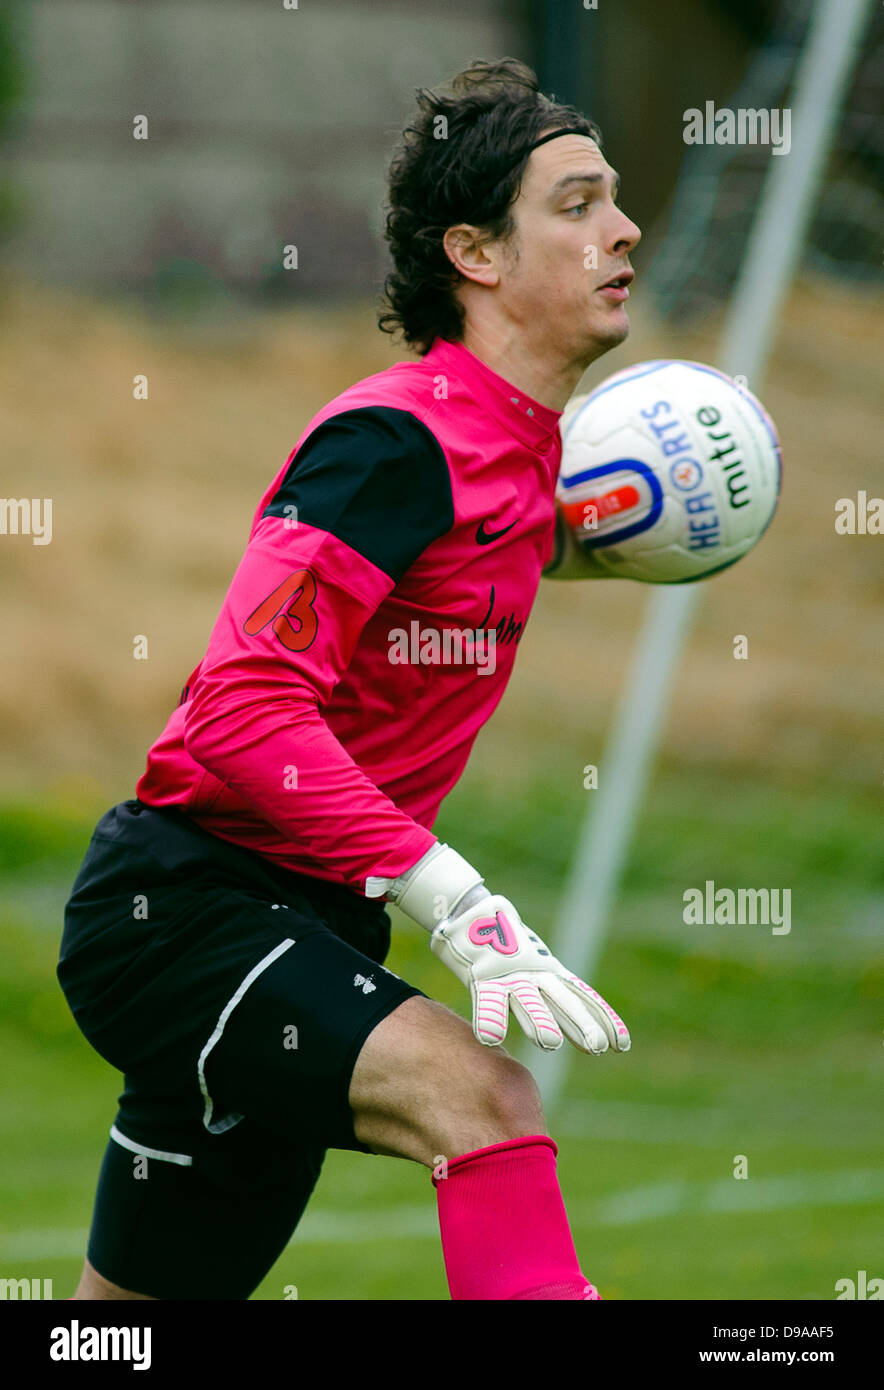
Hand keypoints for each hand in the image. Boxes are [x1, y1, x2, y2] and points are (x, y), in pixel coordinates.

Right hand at [431, 892, 630, 1053]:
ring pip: (527, 1000)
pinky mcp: (481, 976)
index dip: (604, 1019)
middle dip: (581, 1024)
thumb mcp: (532, 972)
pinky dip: (490, 1017)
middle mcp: (537, 975)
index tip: (622, 1045)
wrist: (471, 914)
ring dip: (539, 1020)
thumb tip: (557, 1032)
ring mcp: (510, 975)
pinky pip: (486, 999)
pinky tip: (492, 1038)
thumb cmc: (504, 950)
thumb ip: (543, 1002)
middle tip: (597, 1048)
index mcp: (552, 974)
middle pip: (563, 1001)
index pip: (584, 997)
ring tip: (550, 1043)